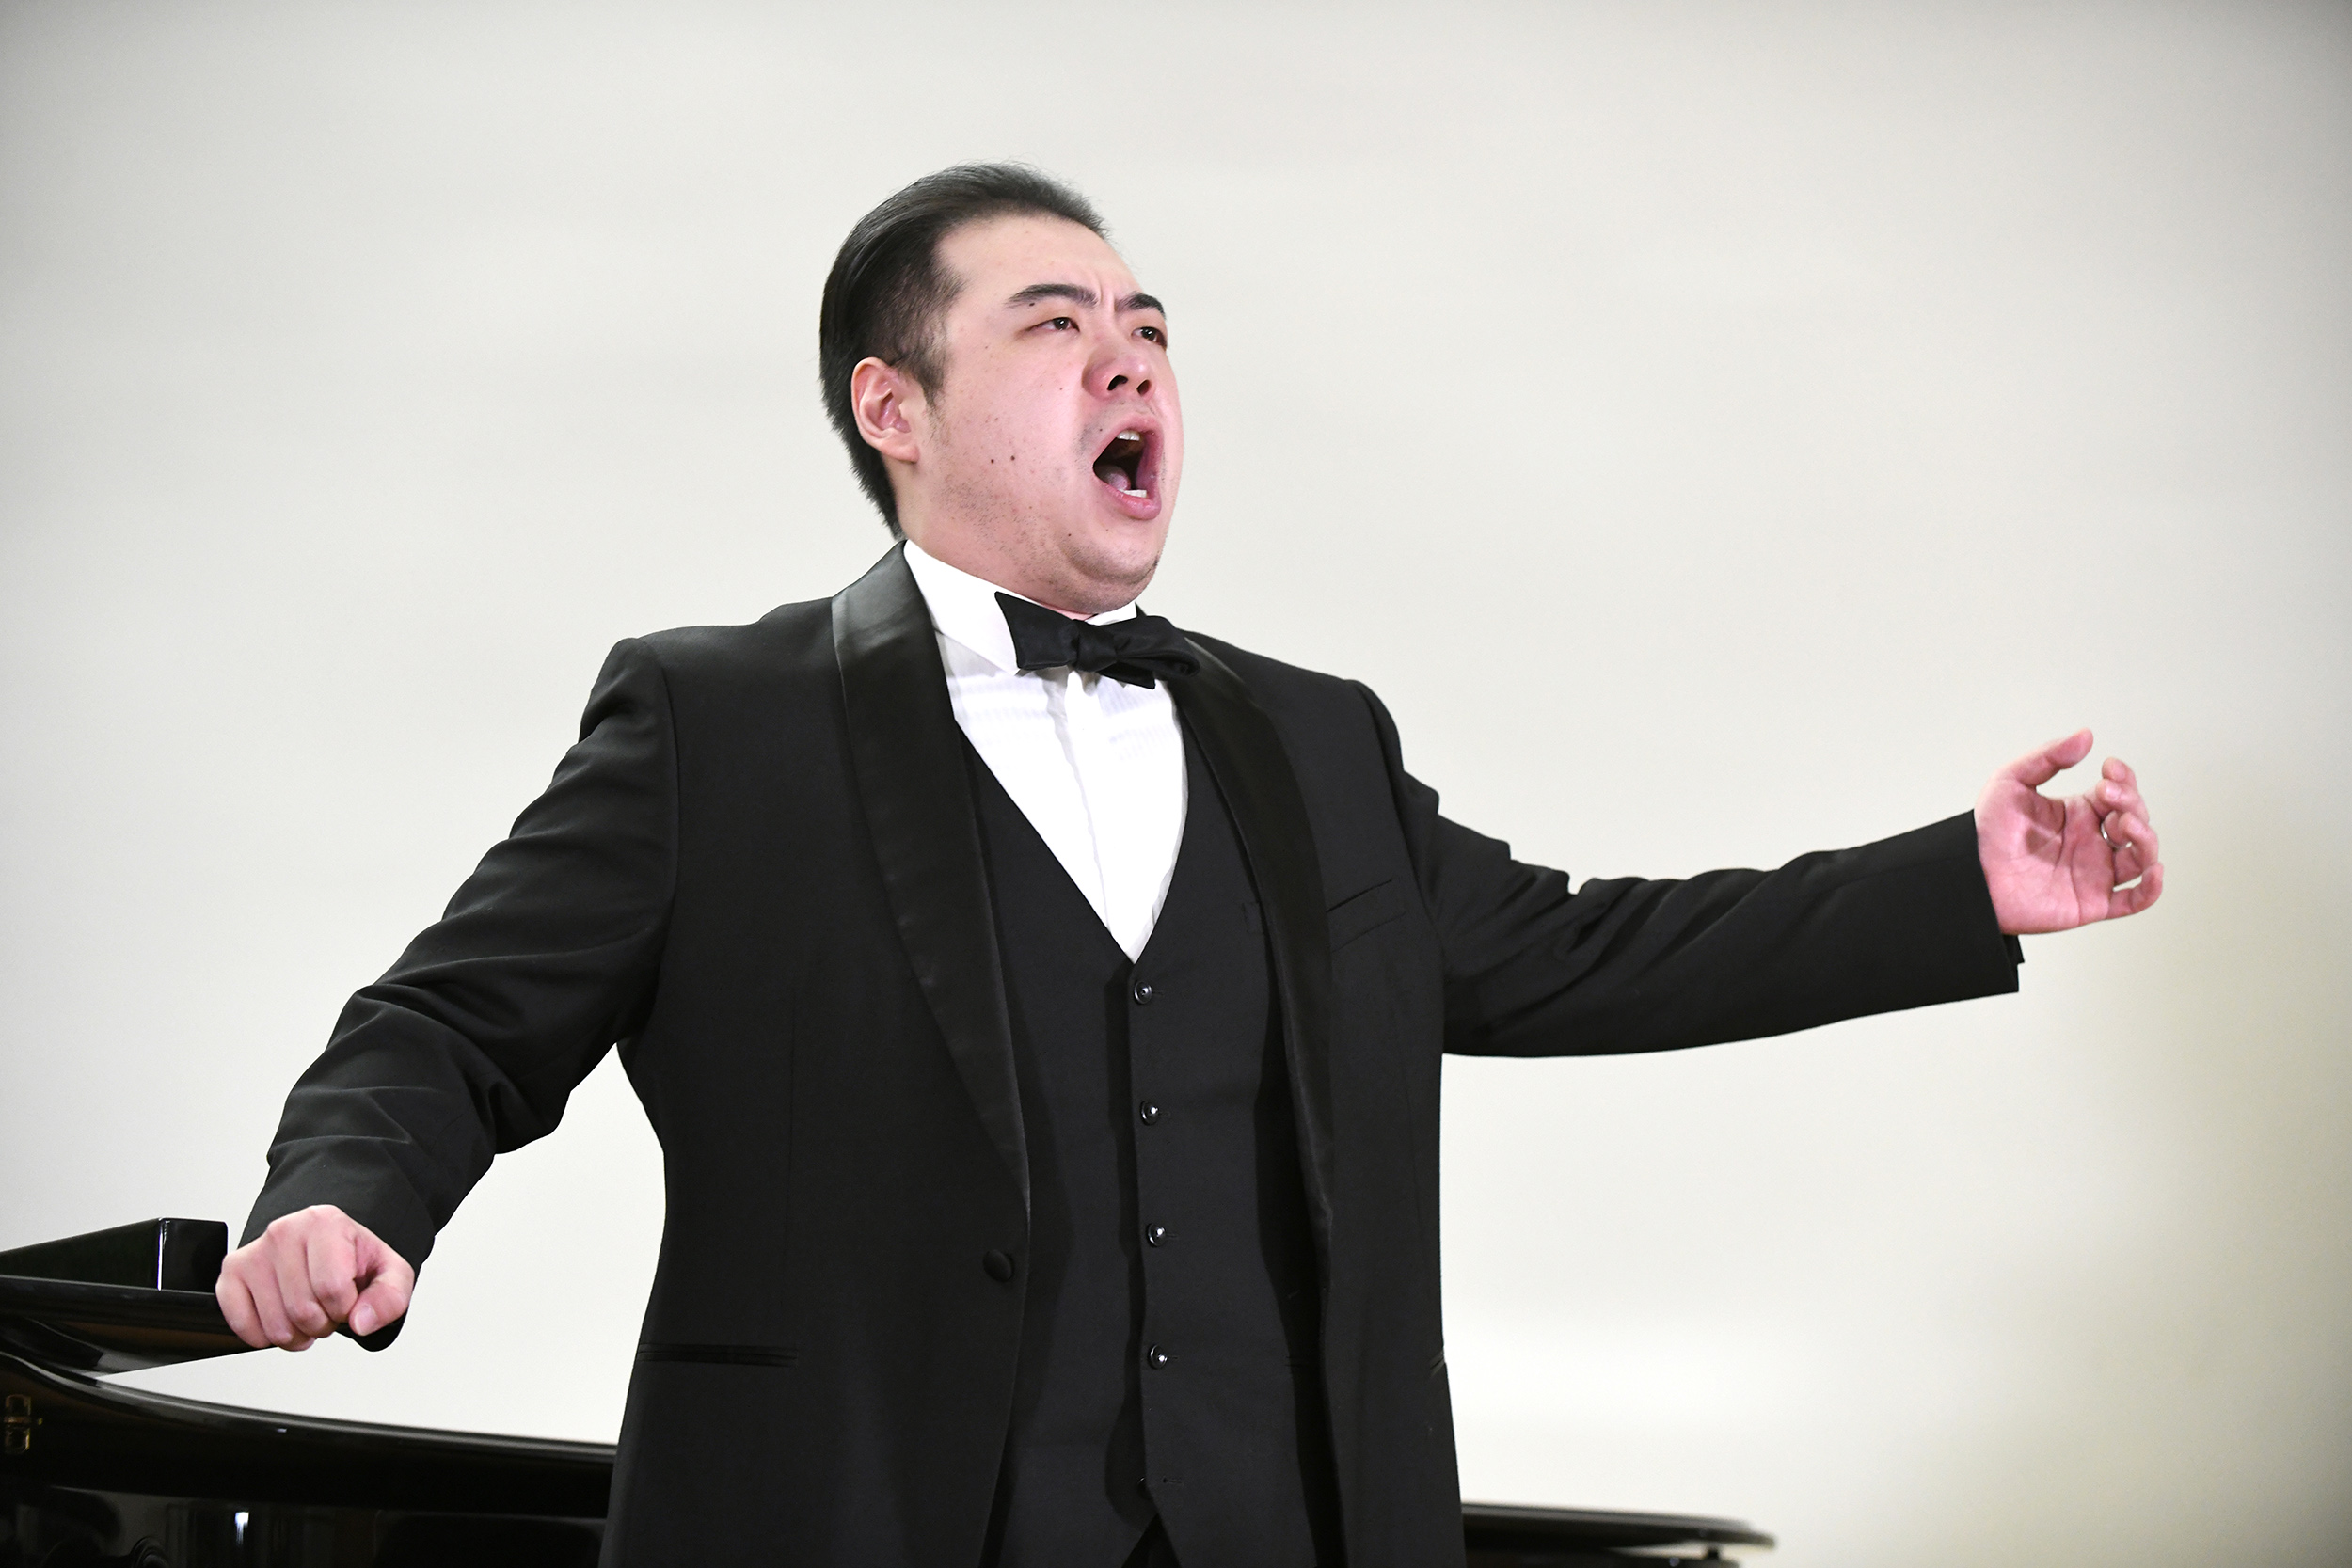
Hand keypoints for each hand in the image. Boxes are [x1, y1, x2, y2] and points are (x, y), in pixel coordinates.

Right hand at [215, 1204, 413, 1350]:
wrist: (327, 1251)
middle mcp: (284, 1231)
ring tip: (307, 1314)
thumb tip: (361, 1321)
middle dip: (322, 1325)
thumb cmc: (354, 1262)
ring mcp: (254, 1252)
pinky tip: (281, 1319)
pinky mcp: (231, 1273)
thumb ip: (389, 1298)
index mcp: (325, 1222)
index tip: (349, 1299)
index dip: (345, 1309)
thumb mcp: (390, 1275)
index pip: (332, 1289)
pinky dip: (264, 1336)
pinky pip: (241, 1324)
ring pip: (275, 1325)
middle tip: (327, 1310)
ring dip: (296, 1335)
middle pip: (302, 1311)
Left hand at [1975, 729, 2162, 935]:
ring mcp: (2095, 872)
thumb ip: (2048, 758)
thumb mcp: (2010, 782)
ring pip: (2142, 856)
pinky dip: (2152, 888)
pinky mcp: (2092, 902)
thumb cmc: (1986, 831)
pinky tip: (2154, 869)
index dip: (2124, 780)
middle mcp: (2092, 841)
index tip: (2109, 768)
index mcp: (2079, 813)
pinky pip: (2135, 899)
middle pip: (2135, 820)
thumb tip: (2085, 736)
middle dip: (2131, 803)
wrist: (1969, 874)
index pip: (2120, 794)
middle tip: (2107, 794)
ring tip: (2125, 823)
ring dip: (2145, 838)